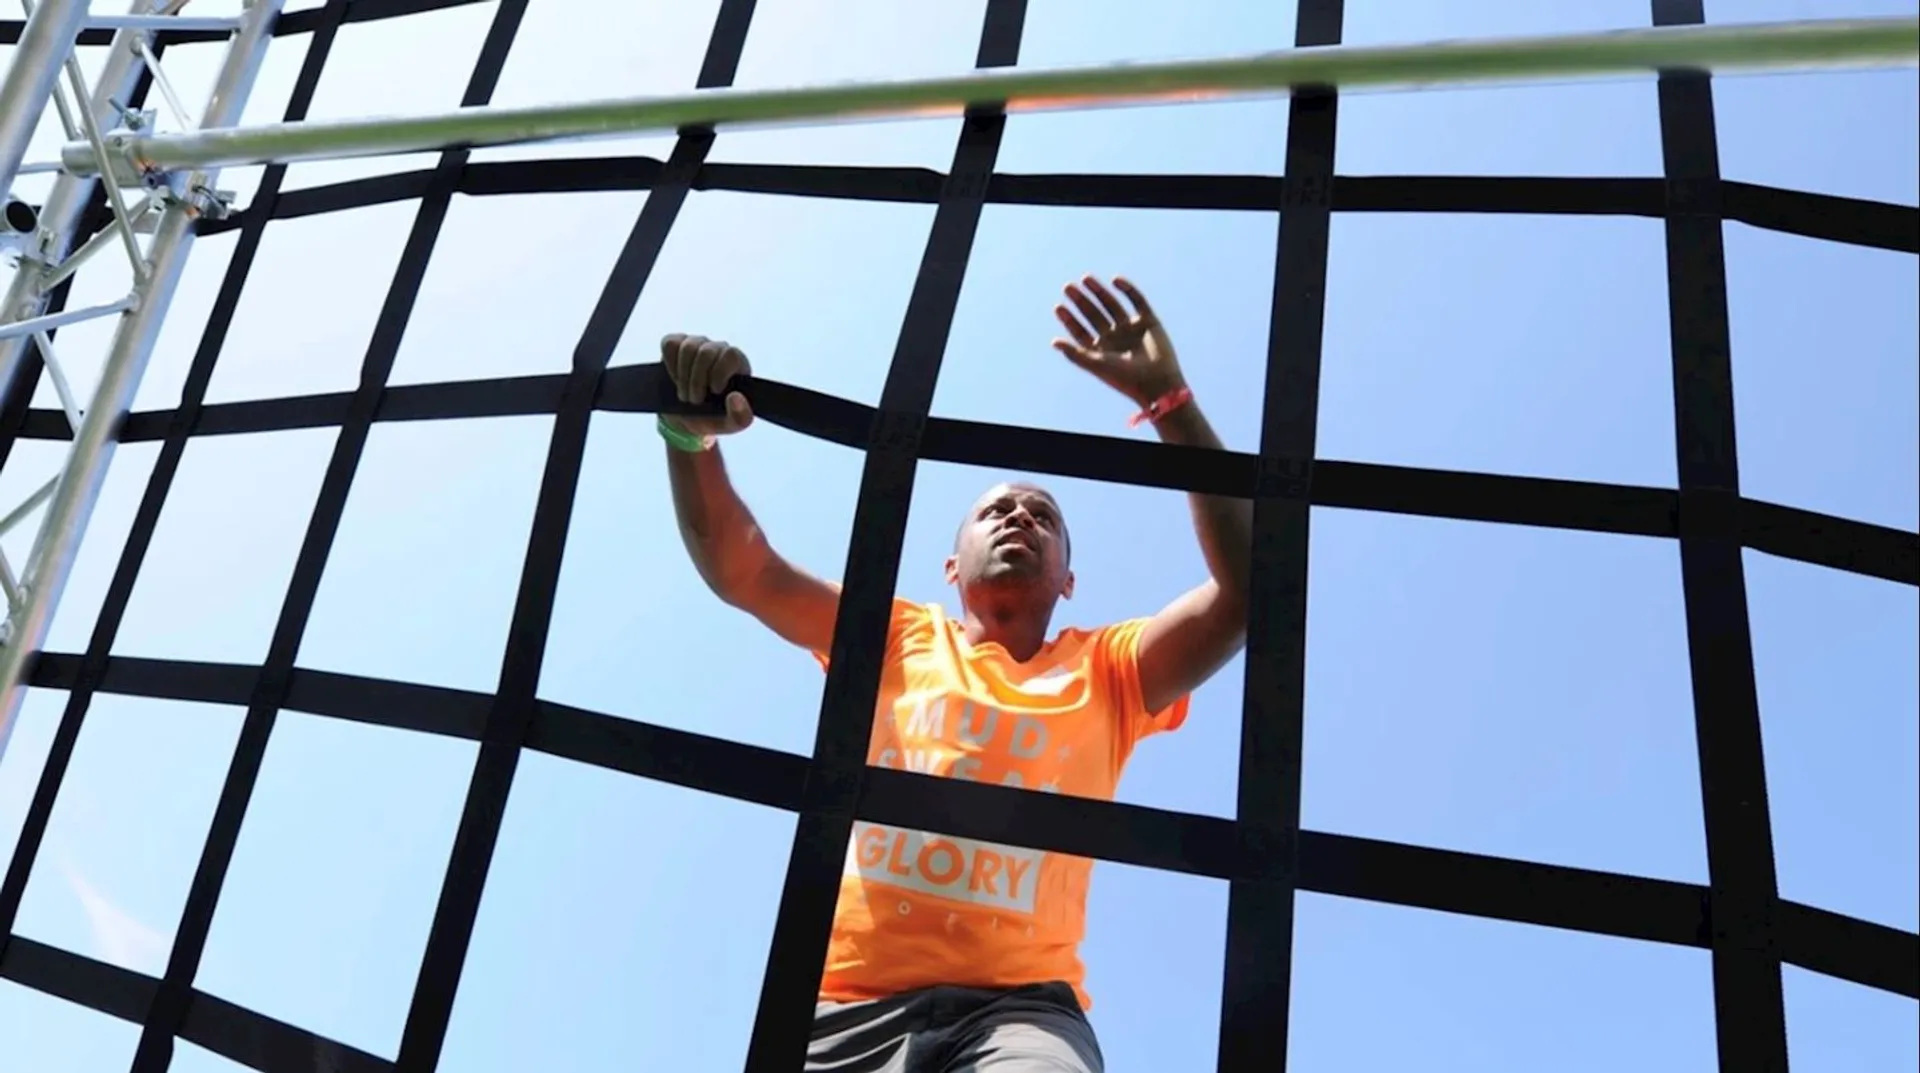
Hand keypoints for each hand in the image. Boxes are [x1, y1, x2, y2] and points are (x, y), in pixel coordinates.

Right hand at [661, 333, 754, 436]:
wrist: (687, 417)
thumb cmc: (713, 417)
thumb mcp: (730, 424)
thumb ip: (740, 417)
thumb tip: (735, 398)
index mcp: (737, 363)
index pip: (731, 354)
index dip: (719, 373)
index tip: (714, 391)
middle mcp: (719, 349)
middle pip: (706, 352)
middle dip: (696, 381)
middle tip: (694, 401)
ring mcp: (698, 344)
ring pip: (687, 347)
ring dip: (682, 376)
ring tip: (684, 394)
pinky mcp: (677, 343)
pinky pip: (670, 343)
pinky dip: (669, 364)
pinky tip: (675, 378)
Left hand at [1051, 275, 1185, 407]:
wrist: (1158, 383)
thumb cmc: (1125, 379)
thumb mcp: (1097, 365)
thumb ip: (1075, 354)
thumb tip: (1053, 342)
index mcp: (1101, 350)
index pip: (1081, 331)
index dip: (1070, 319)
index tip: (1059, 307)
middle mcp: (1115, 337)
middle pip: (1094, 315)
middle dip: (1081, 301)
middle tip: (1067, 287)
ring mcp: (1131, 328)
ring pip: (1112, 305)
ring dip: (1099, 292)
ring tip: (1085, 279)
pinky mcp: (1149, 321)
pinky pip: (1137, 301)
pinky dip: (1127, 290)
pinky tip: (1115, 281)